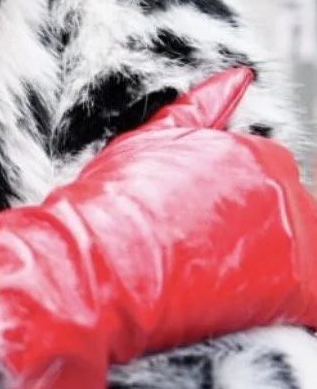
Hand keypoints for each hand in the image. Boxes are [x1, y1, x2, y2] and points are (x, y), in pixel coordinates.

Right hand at [0, 68, 316, 388]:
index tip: (201, 235)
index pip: (271, 181)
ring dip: (273, 270)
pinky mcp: (295, 282)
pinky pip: (314, 299)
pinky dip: (292, 307)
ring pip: (306, 253)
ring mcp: (290, 231)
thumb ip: (199, 108)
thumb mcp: (148, 142)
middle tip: (206, 264)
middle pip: (291, 217)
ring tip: (220, 288)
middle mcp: (279, 183)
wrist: (92, 266)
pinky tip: (251, 312)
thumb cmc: (107, 207)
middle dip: (259, 239)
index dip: (235, 214)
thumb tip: (238, 77)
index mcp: (251, 151)